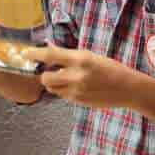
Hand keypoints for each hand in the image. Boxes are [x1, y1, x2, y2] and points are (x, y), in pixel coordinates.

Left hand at [19, 45, 138, 108]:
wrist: (128, 88)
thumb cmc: (111, 69)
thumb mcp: (91, 56)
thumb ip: (71, 57)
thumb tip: (51, 52)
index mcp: (81, 59)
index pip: (50, 55)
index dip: (35, 54)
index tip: (26, 53)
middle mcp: (76, 75)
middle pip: (45, 77)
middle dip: (44, 74)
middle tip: (49, 70)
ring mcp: (76, 91)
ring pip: (52, 88)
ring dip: (54, 83)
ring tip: (66, 78)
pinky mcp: (78, 101)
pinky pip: (62, 96)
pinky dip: (64, 90)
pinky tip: (76, 86)